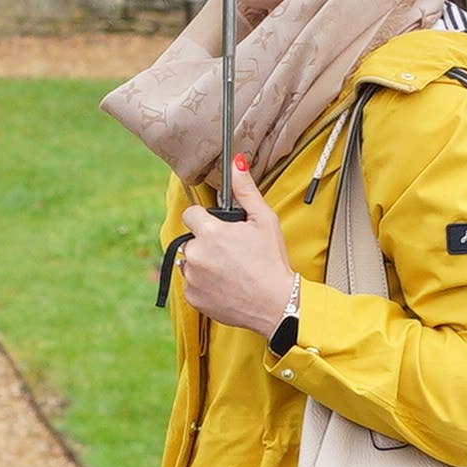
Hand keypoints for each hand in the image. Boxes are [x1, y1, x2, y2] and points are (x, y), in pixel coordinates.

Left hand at [175, 160, 304, 335]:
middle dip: (206, 243)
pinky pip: (192, 285)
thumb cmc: (272, 261)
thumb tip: (236, 162)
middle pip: (191, 240)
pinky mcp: (193, 298)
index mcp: (210, 232)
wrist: (276, 304)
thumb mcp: (264, 221)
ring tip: (229, 270)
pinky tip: (225, 286)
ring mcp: (192, 278)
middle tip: (231, 253)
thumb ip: (246, 191)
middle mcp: (196, 254)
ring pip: (190, 263)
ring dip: (203, 264)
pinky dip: (204, 285)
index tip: (217, 227)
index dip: (204, 219)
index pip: (190, 214)